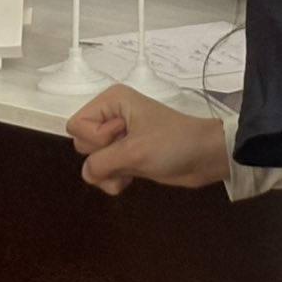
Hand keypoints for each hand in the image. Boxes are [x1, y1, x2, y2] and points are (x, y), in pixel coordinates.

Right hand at [67, 84, 229, 195]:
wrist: (204, 157)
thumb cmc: (173, 144)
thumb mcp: (133, 152)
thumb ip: (100, 163)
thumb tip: (88, 174)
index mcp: (111, 101)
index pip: (76, 125)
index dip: (96, 139)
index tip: (123, 135)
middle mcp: (111, 116)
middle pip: (82, 144)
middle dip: (103, 157)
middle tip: (130, 151)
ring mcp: (118, 137)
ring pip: (92, 161)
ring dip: (108, 172)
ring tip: (132, 169)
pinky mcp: (126, 155)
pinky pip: (104, 171)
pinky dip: (113, 179)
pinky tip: (132, 178)